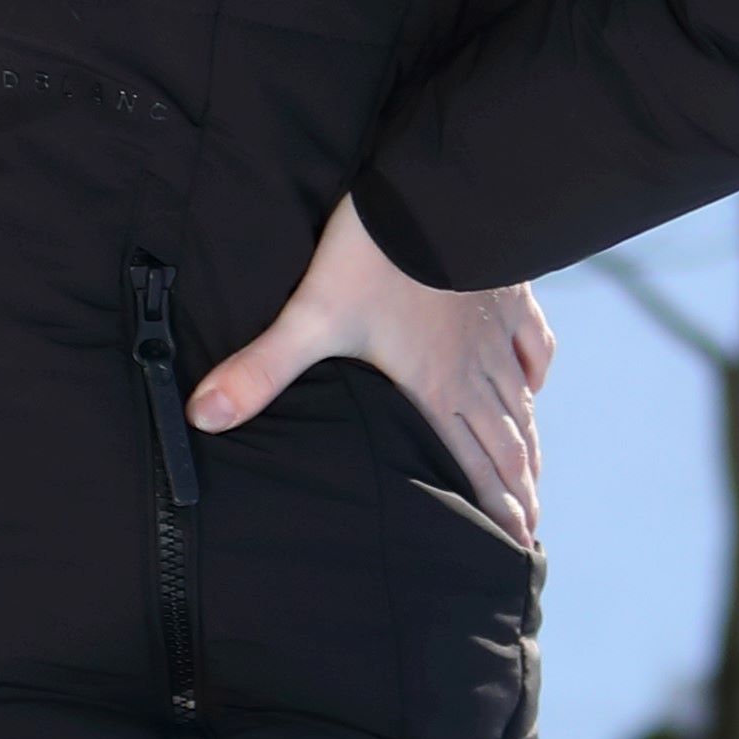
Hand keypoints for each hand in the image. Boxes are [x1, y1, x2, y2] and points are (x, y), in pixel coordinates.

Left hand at [185, 193, 554, 546]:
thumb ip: (260, 370)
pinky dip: (535, 373)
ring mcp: (497, 332)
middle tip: (529, 537)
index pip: (470, 466)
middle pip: (504, 445)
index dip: (492, 512)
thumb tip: (203, 417)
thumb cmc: (373, 255)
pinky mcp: (510, 295)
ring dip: (528, 447)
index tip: (515, 549)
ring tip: (535, 484)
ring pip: (521, 404)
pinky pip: (533, 346)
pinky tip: (535, 386)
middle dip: (517, 495)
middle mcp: (474, 370)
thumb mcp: (310, 315)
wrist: (434, 189)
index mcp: (434, 388)